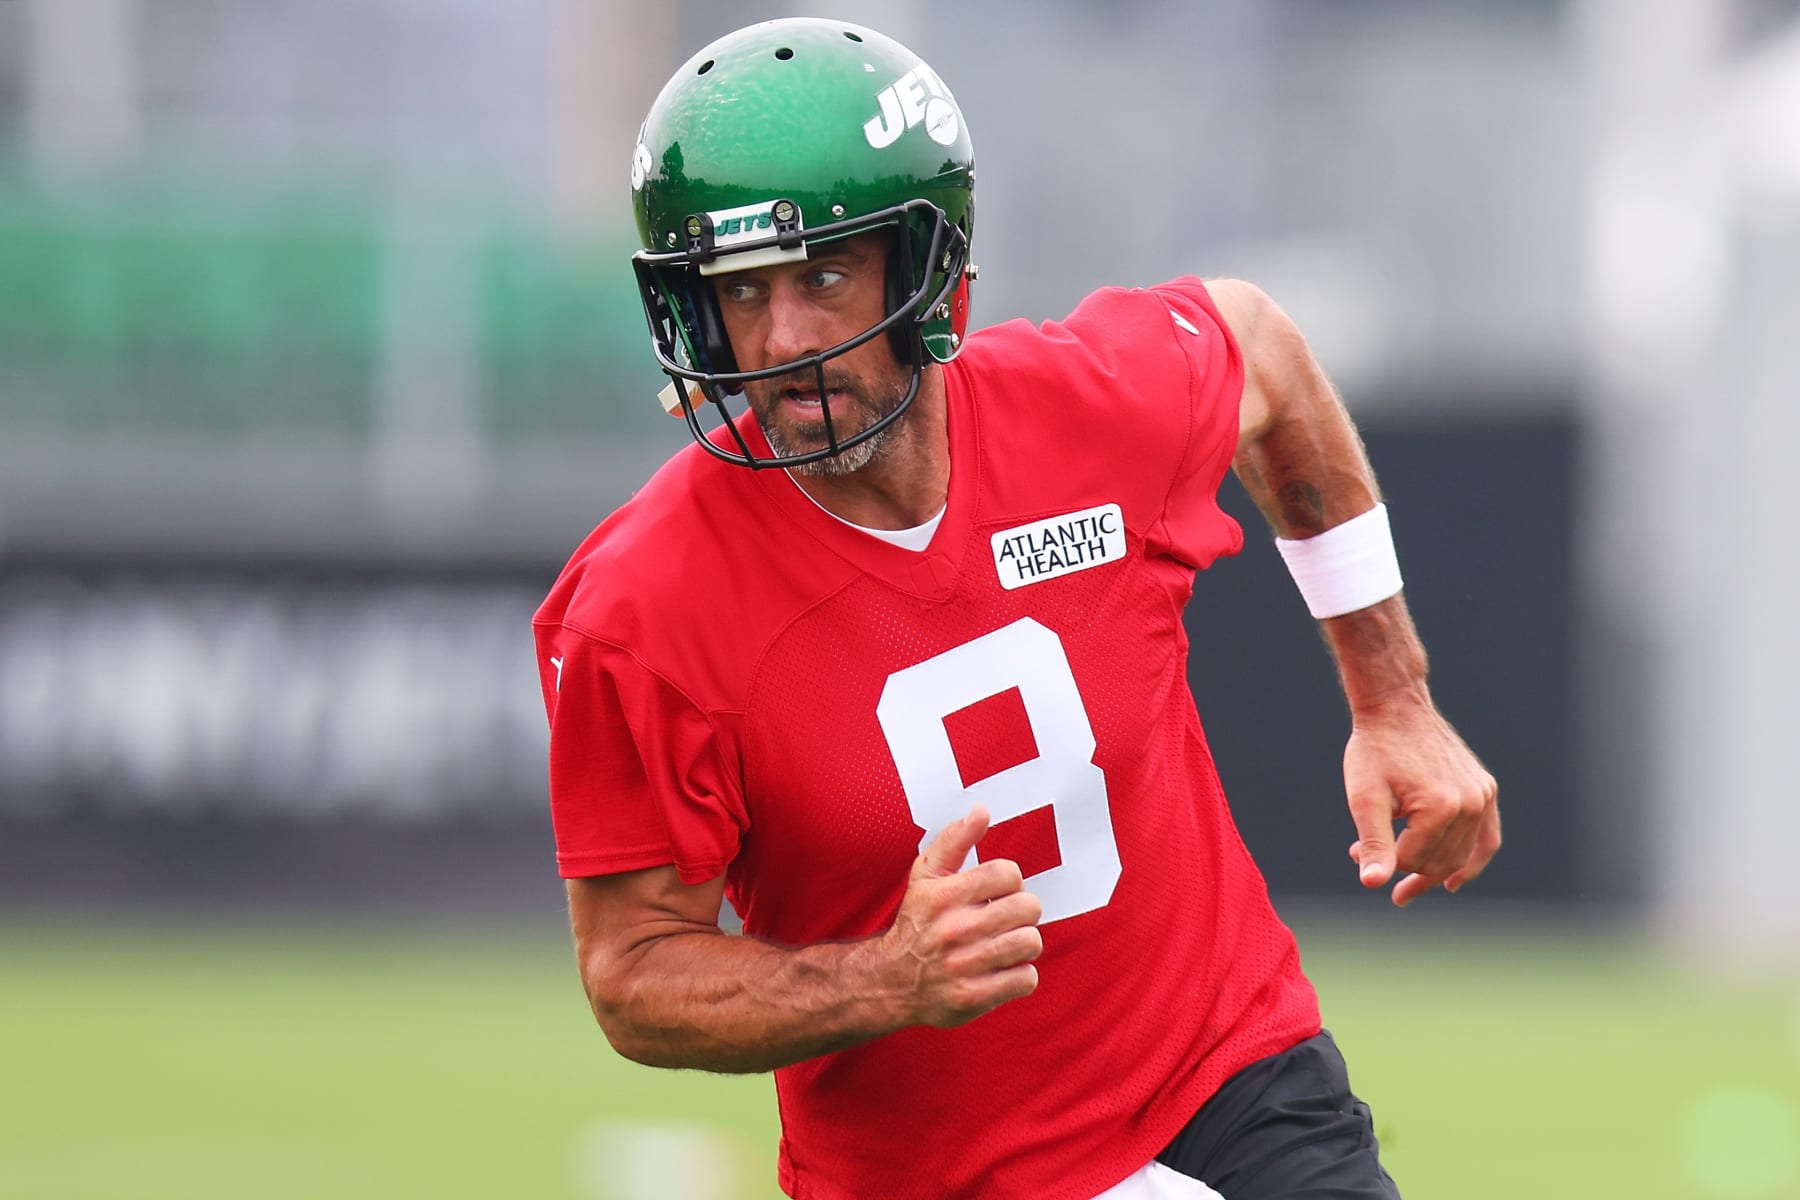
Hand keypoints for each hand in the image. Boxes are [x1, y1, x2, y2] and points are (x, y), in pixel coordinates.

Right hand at [882, 806, 1043, 1026]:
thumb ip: (954, 840)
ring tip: (1006, 943)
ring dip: (1023, 943)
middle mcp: (954, 930)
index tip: (997, 892)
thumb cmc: (916, 923)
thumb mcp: (925, 876)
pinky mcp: (973, 997)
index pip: (1008, 873)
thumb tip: (982, 811)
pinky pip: (1025, 979)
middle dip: (1022, 911)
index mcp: (944, 895)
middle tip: (1006, 919)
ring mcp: (964, 965)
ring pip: (1030, 942)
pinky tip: (1001, 970)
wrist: (890, 981)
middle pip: (1028, 907)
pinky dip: (1020, 975)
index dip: (1010, 881)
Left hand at [1343, 704, 1499, 905]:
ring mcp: (1483, 796)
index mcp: (1441, 807)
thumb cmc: (1375, 750)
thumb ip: (1373, 842)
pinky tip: (1453, 880)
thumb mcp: (1365, 798)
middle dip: (1406, 869)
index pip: (1412, 859)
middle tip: (1376, 867)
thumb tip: (1372, 884)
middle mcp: (1471, 803)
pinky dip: (1473, 860)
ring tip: (1407, 883)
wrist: (1396, 707)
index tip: (1354, 851)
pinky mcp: (1486, 788)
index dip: (1382, 861)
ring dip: (1431, 867)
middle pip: (1439, 861)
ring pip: (1460, 854)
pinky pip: (1487, 837)